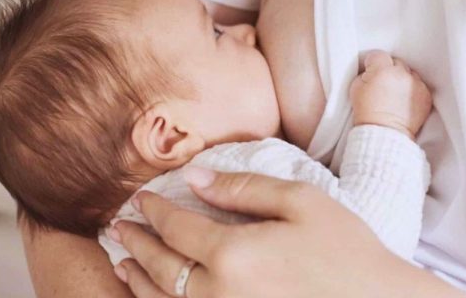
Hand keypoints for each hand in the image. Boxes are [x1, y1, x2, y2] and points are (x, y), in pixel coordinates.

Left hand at [109, 167, 425, 297]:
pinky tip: (154, 295)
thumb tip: (196, 178)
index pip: (177, 228)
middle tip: (119, 227)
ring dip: (137, 278)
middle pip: (161, 266)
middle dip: (136, 242)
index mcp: (234, 253)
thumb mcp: (302, 203)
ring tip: (124, 262)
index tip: (139, 198)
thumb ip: (245, 188)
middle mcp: (218, 294)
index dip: (154, 211)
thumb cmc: (346, 250)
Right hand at [350, 50, 432, 138]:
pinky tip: (404, 100)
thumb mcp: (355, 88)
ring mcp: (416, 84)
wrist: (384, 133)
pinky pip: (419, 85)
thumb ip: (365, 73)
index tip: (371, 71)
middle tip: (383, 84)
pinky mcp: (425, 95)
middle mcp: (402, 74)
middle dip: (389, 70)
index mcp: (382, 70)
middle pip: (396, 62)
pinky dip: (413, 90)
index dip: (373, 63)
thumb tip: (371, 69)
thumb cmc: (367, 112)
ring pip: (409, 72)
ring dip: (403, 79)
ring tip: (395, 93)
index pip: (378, 55)